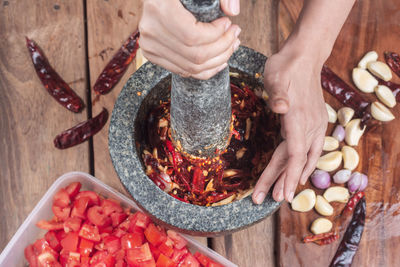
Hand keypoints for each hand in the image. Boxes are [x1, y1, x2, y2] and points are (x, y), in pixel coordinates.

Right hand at [139, 0, 240, 79]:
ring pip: (191, 67)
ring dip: (217, 60)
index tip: (228, 23)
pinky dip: (205, 69)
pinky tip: (220, 59)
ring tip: (231, 45)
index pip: (193, 36)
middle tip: (235, 35)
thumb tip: (233, 12)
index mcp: (158, 8)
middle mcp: (150, 31)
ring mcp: (149, 46)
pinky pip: (183, 71)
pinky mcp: (152, 54)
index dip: (217, 34)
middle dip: (222, 48)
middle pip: (195, 56)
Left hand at [252, 46, 327, 203]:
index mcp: (297, 118)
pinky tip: (300, 173)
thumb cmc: (285, 66)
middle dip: (280, 181)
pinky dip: (304, 164)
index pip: (295, 154)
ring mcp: (313, 125)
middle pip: (294, 160)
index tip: (282, 195)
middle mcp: (309, 126)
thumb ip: (279, 93)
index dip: (288, 176)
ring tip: (281, 194)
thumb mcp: (276, 76)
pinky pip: (311, 150)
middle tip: (264, 200)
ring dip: (291, 176)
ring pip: (303, 157)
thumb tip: (280, 108)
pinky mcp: (313, 122)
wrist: (304, 56)